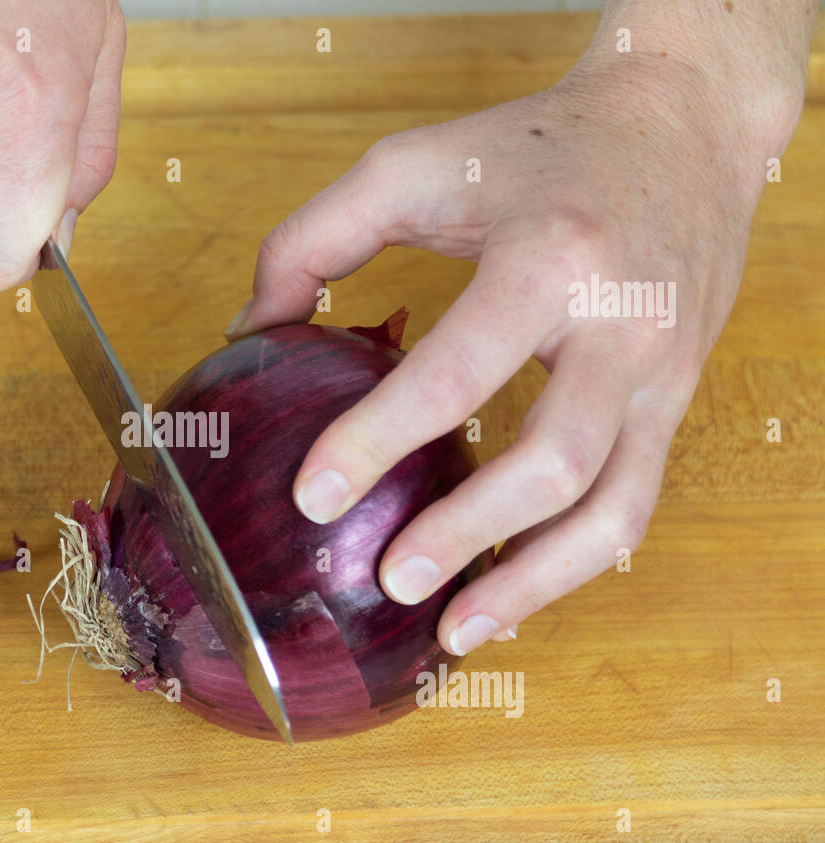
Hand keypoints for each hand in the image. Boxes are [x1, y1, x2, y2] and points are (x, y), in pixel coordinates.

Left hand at [229, 34, 807, 655]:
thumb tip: (249, 334)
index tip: (314, 497)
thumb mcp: (410, 166)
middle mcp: (621, 325)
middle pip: (552, 462)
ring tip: (452, 630)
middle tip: (386, 580)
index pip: (458, 371)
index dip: (378, 441)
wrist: (681, 125)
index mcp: (549, 257)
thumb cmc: (531, 148)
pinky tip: (507, 595)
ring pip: (612, 509)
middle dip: (464, 533)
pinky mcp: (675, 402)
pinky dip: (570, 565)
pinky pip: (633, 503)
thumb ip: (312, 241)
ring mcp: (661, 373)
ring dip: (530, 583)